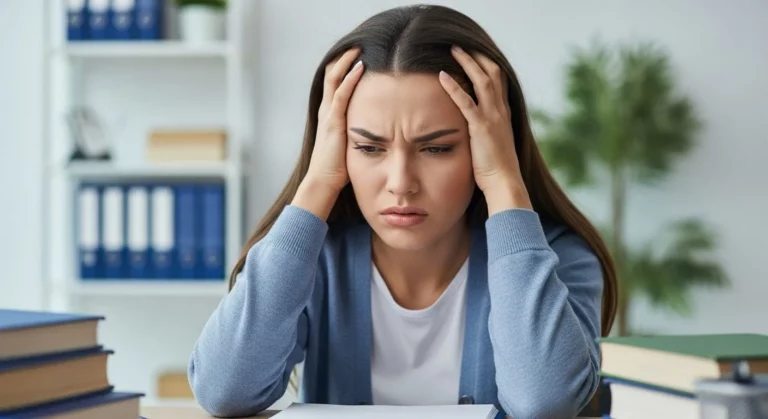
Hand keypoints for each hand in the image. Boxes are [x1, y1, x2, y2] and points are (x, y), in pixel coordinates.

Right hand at [293, 48, 364, 218]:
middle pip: (332, 73)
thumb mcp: (349, 143)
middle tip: (359, 43)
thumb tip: (376, 128)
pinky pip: (341, 93)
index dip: (343, 66)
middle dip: (345, 57)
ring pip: (334, 78)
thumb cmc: (337, 168)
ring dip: (347, 61)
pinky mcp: (333, 121)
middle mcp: (326, 109)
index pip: (334, 82)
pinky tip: (361, 67)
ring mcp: (328, 114)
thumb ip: (358, 131)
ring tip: (360, 46)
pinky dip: (350, 78)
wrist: (323, 181)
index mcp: (329, 114)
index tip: (358, 54)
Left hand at [438, 46, 532, 213]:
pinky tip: (442, 76)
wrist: (505, 183)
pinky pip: (466, 101)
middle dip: (478, 56)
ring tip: (453, 50)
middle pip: (492, 73)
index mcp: (503, 114)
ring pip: (481, 80)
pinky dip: (454, 87)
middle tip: (462, 45)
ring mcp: (492, 117)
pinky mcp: (481, 127)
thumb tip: (472, 127)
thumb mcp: (492, 144)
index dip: (487, 65)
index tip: (475, 54)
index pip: (498, 81)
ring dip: (467, 63)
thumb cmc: (496, 170)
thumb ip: (484, 131)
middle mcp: (500, 111)